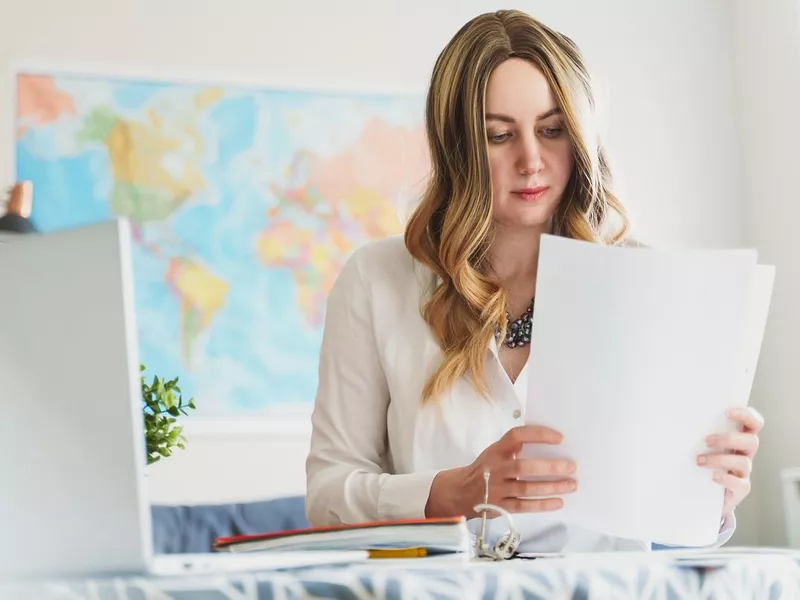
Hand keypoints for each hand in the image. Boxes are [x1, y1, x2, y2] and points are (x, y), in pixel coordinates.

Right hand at [425, 425, 576, 518]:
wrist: (461, 491)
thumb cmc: (485, 468)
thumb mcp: (495, 452)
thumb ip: (514, 449)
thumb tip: (548, 445)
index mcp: (496, 450)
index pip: (517, 436)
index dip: (538, 435)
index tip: (559, 438)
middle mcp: (496, 468)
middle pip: (524, 467)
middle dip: (550, 467)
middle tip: (572, 466)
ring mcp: (497, 489)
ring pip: (526, 489)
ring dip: (551, 487)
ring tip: (571, 485)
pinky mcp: (501, 506)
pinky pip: (524, 506)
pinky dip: (542, 505)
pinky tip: (559, 502)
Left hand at [697, 406, 763, 518]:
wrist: (699, 489)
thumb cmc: (699, 458)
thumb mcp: (699, 441)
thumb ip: (697, 429)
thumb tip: (674, 415)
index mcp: (739, 437)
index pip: (754, 423)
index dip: (746, 415)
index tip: (727, 412)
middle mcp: (745, 453)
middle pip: (752, 442)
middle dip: (729, 439)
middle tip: (706, 440)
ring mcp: (743, 472)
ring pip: (744, 463)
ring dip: (720, 459)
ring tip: (699, 460)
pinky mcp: (739, 489)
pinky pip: (740, 484)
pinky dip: (726, 479)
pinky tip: (712, 477)